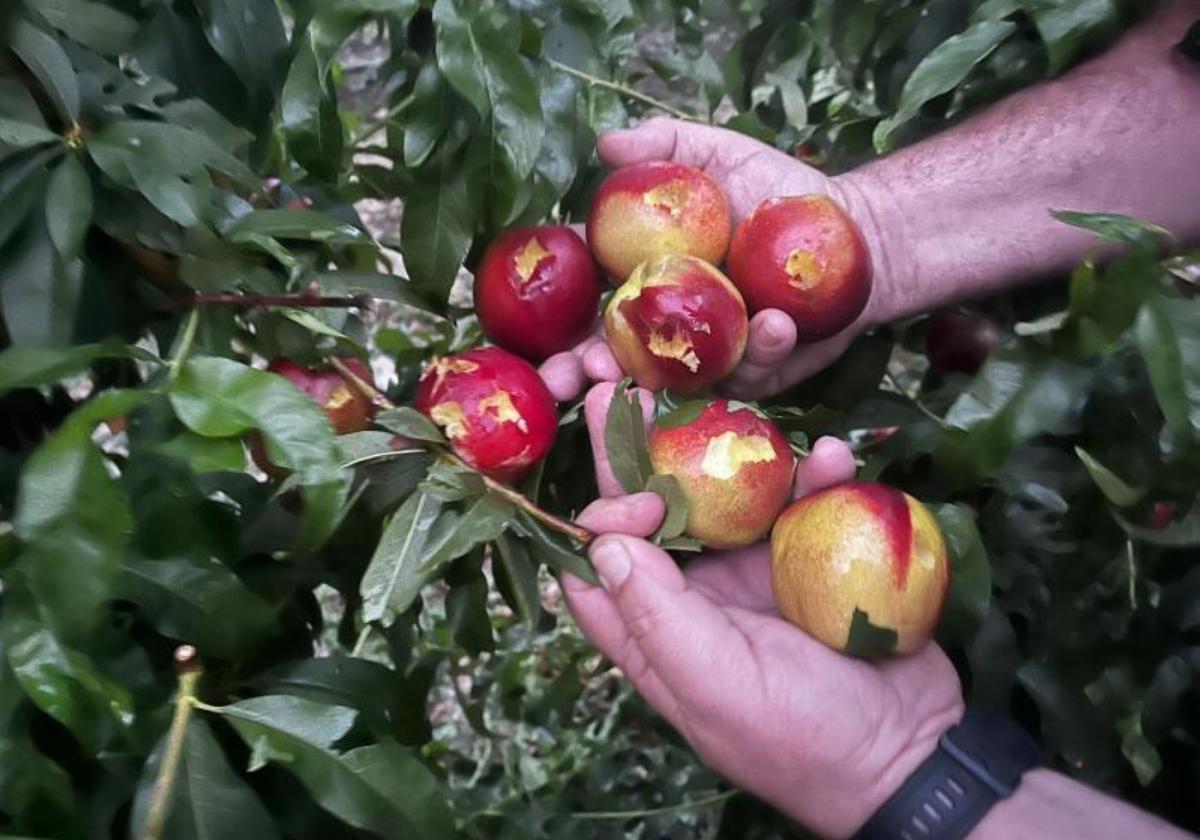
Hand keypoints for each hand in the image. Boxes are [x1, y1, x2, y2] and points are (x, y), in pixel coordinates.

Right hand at [539, 118, 894, 402]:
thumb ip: (664, 146)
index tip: (545, 351)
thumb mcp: (717, 154)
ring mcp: (716, 352)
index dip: (561, 331)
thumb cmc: (776, 190)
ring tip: (649, 377)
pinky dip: (763, 349)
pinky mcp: (762, 370)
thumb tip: (606, 142)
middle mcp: (673, 322)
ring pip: (678, 383)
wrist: (854, 229)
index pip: (589, 304)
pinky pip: (755, 371)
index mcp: (647, 276)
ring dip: (660, 383)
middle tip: (578, 381)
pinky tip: (773, 323)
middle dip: (590, 377)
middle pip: (616, 358)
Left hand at [561, 382, 963, 837]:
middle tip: (633, 386)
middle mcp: (695, 596)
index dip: (602, 519)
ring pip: (731, 495)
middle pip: (655, 513)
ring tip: (748, 406)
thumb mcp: (718, 683)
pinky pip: (803, 502)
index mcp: (657, 633)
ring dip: (741, 452)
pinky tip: (839, 457)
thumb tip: (602, 541)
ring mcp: (753, 573)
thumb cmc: (803, 737)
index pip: (600, 566)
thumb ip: (657, 614)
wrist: (913, 751)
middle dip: (643, 451)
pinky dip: (819, 477)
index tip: (640, 499)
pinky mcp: (810, 558)